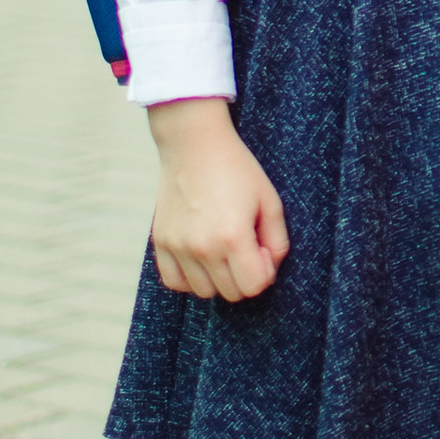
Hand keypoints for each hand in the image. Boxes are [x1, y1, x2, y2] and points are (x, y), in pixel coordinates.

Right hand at [147, 98, 287, 301]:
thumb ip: (278, 240)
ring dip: (219, 279)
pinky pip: (175, 282)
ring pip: (204, 292)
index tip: (263, 250)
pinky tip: (202, 258)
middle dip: (245, 276)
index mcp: (233, 237)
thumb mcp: (270, 200)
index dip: (265, 272)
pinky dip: (190, 278)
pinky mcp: (161, 242)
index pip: (254, 286)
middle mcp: (202, 247)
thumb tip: (270, 267)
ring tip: (223, 249)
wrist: (194, 145)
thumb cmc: (236, 169)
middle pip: (231, 293)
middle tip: (245, 247)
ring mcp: (178, 247)